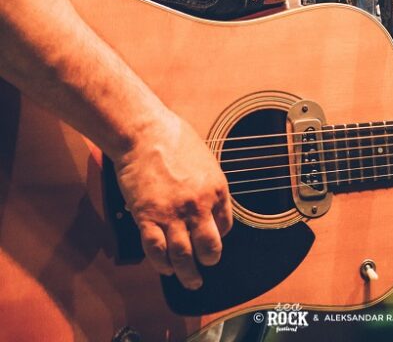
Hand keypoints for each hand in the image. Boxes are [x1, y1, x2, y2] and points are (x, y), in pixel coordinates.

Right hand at [113, 112, 231, 289]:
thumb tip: (211, 204)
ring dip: (188, 274)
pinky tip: (165, 268)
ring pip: (184, 257)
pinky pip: (156, 251)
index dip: (220, 237)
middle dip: (208, 261)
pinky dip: (162, 264)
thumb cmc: (174, 139)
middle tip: (205, 267)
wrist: (144, 133)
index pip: (226, 226)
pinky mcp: (148, 217)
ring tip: (190, 281)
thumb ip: (209, 185)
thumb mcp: (205, 159)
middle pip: (210, 248)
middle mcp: (198, 205)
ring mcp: (173, 214)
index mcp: (216, 189)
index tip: (213, 239)